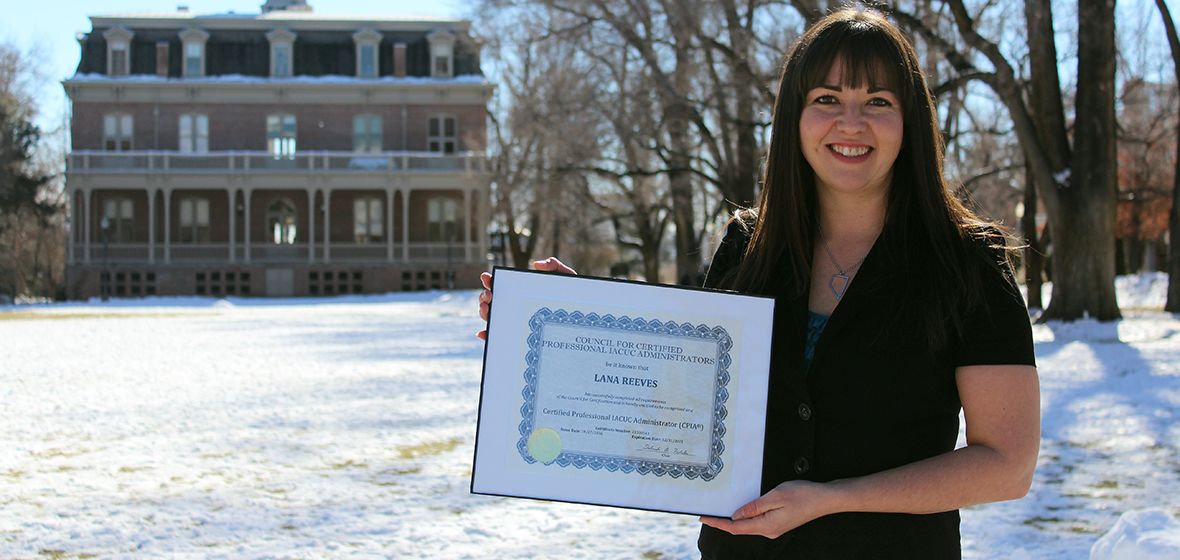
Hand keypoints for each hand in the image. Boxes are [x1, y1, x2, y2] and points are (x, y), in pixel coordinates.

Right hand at [475, 257, 576, 339]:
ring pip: (493, 318)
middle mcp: (516, 307)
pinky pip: (500, 338)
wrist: (587, 321)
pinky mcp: (519, 338)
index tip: (487, 277)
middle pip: (493, 302)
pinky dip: (489, 335)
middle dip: (485, 297)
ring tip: (488, 310)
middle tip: (489, 296)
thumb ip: (555, 267)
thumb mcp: (567, 280)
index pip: (502, 286)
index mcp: (523, 292)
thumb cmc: (575, 299)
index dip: (490, 281)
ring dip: (485, 313)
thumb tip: (536, 264)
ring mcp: (516, 322)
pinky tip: (486, 333)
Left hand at [699, 480, 833, 538]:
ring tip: (721, 510)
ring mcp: (775, 528)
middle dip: (723, 522)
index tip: (704, 518)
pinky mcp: (779, 523)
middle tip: (708, 513)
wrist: (825, 499)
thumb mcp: (775, 496)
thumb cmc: (803, 495)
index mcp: (766, 526)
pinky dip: (747, 516)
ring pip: (749, 525)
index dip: (718, 524)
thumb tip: (737, 516)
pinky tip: (742, 509)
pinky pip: (758, 521)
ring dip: (735, 519)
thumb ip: (754, 507)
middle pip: (741, 528)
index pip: (736, 528)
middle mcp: (769, 531)